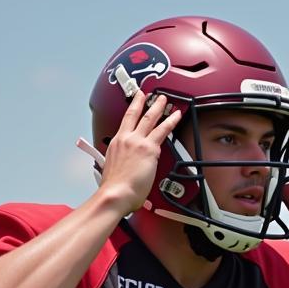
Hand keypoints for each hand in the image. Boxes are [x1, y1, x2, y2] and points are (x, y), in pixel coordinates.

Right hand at [97, 92, 180, 214]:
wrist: (116, 193)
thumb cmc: (114, 188)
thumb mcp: (111, 169)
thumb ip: (121, 162)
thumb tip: (126, 166)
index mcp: (116, 144)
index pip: (125, 123)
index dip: (131, 110)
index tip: (135, 102)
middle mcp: (126, 139)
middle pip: (135, 114)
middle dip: (143, 102)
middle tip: (149, 94)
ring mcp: (138, 142)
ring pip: (150, 118)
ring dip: (158, 106)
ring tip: (165, 99)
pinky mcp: (150, 148)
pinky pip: (163, 130)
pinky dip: (171, 121)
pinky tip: (176, 115)